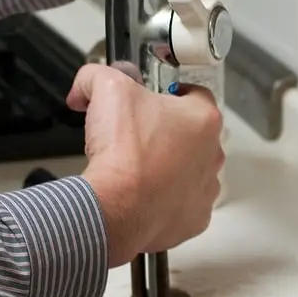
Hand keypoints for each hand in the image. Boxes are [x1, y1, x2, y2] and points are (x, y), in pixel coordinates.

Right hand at [67, 64, 223, 266]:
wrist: (115, 209)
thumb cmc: (123, 152)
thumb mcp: (106, 89)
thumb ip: (97, 76)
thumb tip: (85, 87)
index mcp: (203, 119)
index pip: (195, 94)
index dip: (169, 93)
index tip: (150, 100)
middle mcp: (212, 155)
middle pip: (192, 134)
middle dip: (166, 132)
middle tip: (135, 135)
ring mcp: (206, 190)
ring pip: (189, 171)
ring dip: (168, 168)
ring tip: (136, 169)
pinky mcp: (194, 220)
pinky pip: (181, 204)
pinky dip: (163, 200)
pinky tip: (141, 195)